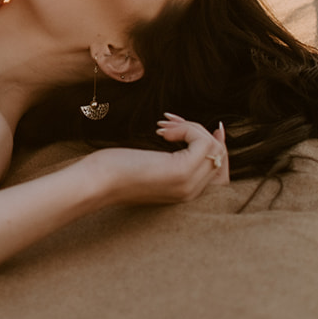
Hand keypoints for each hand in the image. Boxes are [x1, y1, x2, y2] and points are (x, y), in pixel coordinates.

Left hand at [95, 114, 229, 204]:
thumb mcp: (149, 165)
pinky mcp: (181, 171)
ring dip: (192, 128)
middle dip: (200, 132)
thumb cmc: (115, 172)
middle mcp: (192, 193)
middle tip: (171, 123)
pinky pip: (203, 142)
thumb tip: (184, 135)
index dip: (221, 149)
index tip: (216, 127)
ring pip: (213, 147)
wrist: (96, 183)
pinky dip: (187, 129)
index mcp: (185, 194)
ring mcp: (188, 184)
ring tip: (164, 126)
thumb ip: (170, 159)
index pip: (221, 175)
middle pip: (219, 156)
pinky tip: (163, 132)